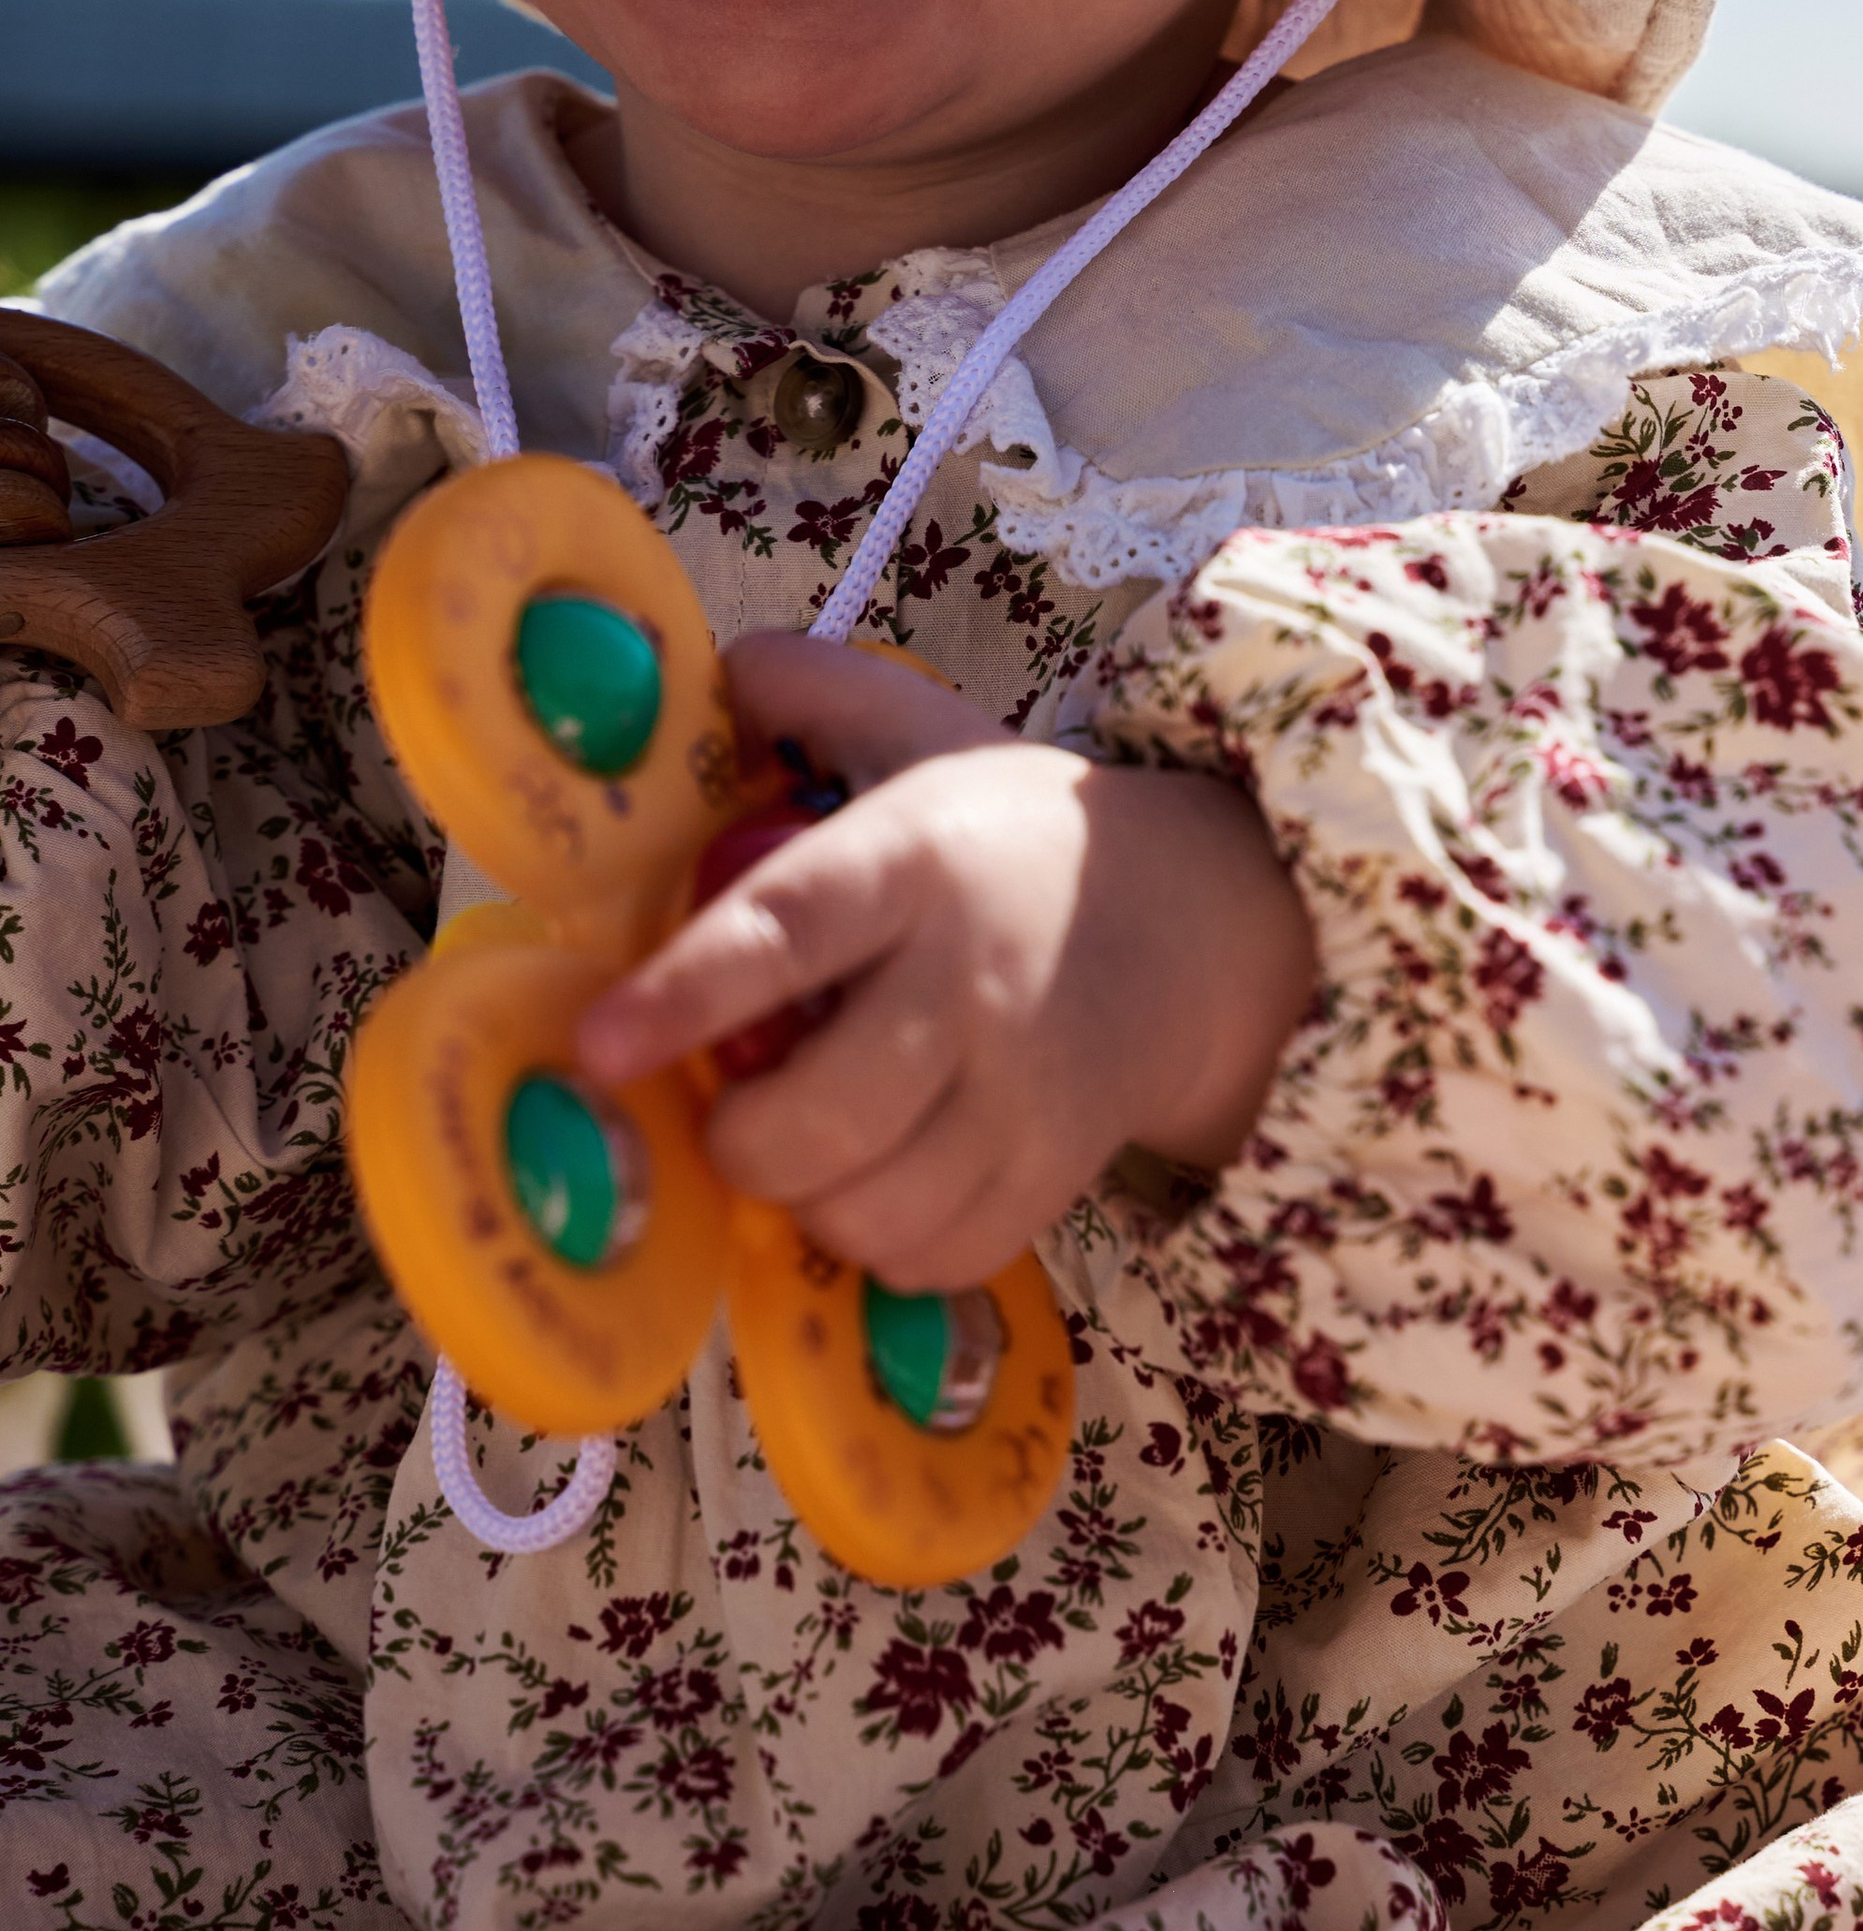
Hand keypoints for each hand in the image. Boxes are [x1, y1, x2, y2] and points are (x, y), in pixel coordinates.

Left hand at [577, 630, 1315, 1290]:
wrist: (1195, 924)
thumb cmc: (1013, 833)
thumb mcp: (924, 729)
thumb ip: (810, 690)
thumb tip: (703, 674)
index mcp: (916, 858)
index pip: (788, 931)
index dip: (683, 995)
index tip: (599, 1045)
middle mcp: (972, 980)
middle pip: (821, 1116)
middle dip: (739, 1135)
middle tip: (731, 1105)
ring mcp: (1024, 1091)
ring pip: (870, 1208)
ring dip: (806, 1197)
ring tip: (806, 1147)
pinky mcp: (1056, 1172)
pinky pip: (931, 1256)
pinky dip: (879, 1241)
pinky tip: (878, 1182)